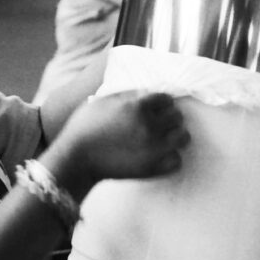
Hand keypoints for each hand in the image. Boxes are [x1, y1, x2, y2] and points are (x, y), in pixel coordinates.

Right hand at [40, 91, 189, 201]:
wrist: (76, 159)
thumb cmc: (84, 127)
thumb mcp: (102, 100)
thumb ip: (126, 95)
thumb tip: (145, 92)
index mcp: (138, 106)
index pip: (167, 99)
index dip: (162, 103)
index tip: (157, 108)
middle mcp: (150, 125)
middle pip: (178, 116)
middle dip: (169, 118)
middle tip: (160, 123)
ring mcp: (154, 148)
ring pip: (183, 137)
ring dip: (175, 136)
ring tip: (165, 139)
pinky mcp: (152, 168)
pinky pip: (177, 160)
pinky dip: (171, 158)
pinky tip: (160, 155)